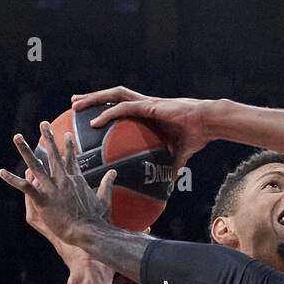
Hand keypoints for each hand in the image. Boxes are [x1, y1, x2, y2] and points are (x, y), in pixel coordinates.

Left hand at [0, 122, 115, 269]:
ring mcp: (52, 188)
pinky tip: (2, 172)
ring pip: (35, 165)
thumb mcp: (104, 199)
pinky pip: (25, 187)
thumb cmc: (97, 219)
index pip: (71, 159)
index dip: (68, 146)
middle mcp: (63, 180)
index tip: (66, 134)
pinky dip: (12, 179)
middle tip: (43, 124)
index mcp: (76, 180)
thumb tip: (114, 172)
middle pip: (53, 155)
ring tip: (17, 137)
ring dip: (25, 150)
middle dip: (48, 138)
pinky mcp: (43, 199)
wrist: (88, 231)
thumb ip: (107, 184)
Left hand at [70, 86, 213, 166]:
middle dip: (92, 99)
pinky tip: (95, 122)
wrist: (209, 123)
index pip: (122, 107)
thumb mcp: (179, 155)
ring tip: (76, 105)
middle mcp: (144, 104)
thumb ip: (171, 168)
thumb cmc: (197, 135)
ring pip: (113, 96)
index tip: (90, 115)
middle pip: (112, 97)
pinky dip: (108, 114)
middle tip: (74, 105)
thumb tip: (169, 187)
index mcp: (148, 113)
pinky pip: (123, 109)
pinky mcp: (149, 106)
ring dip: (93, 100)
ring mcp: (145, 103)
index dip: (106, 108)